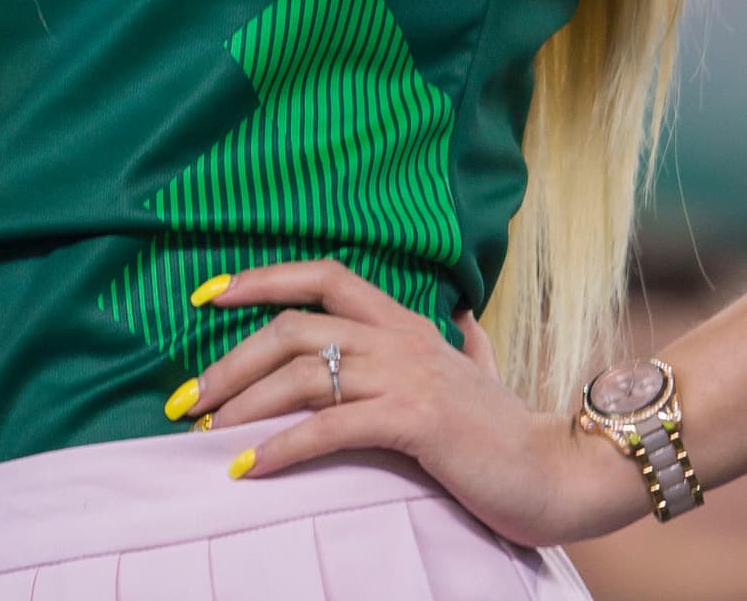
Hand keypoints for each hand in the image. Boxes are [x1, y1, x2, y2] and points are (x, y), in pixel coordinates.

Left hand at [168, 258, 636, 548]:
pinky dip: (283, 446)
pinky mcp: (415, 420)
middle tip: (184, 398)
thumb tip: (465, 318)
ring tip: (205, 434)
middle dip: (228, 359)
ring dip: (243, 404)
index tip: (204, 295)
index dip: (261, 278)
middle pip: (293, 326)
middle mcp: (399, 336)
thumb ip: (468, 346)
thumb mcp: (482, 375)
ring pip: (304, 373)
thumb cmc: (512, 432)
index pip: (321, 273)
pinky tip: (250, 468)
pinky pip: (333, 426)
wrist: (562, 473)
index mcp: (405, 321)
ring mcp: (407, 375)